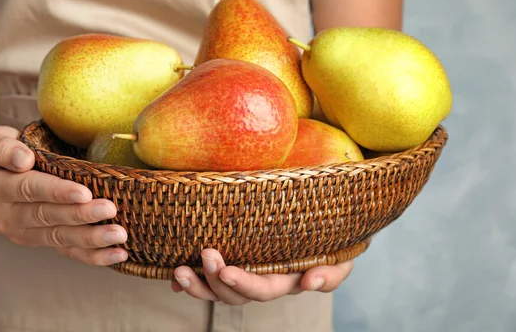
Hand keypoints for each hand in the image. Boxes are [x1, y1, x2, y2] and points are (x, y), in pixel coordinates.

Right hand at [0, 125, 127, 265]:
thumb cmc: (0, 152)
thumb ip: (1, 147)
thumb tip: (23, 159)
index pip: (27, 189)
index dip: (56, 192)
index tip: (83, 192)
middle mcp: (5, 216)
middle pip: (47, 216)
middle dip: (80, 215)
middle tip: (110, 209)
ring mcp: (23, 233)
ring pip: (59, 238)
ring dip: (91, 238)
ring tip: (119, 235)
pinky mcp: (41, 242)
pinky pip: (68, 251)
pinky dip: (93, 255)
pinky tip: (118, 254)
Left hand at [171, 248, 353, 304]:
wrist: (324, 222)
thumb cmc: (332, 240)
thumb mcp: (341, 258)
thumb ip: (331, 274)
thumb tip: (309, 284)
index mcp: (286, 281)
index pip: (263, 289)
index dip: (244, 284)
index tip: (226, 272)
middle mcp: (262, 281)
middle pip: (234, 294)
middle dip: (215, 281)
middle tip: (205, 255)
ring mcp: (245, 272)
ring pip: (217, 289)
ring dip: (198, 284)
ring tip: (180, 270)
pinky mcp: (233, 259)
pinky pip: (209, 277)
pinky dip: (192, 281)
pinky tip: (174, 276)